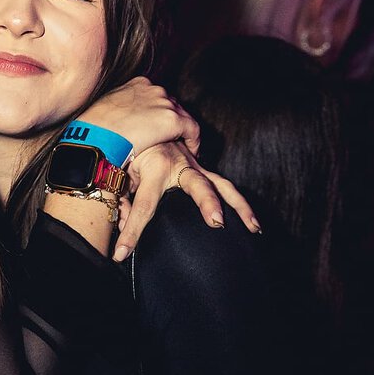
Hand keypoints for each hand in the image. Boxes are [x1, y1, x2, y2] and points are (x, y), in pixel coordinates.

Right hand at [78, 76, 199, 156]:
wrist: (95, 138)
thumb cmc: (93, 129)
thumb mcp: (105, 110)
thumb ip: (119, 111)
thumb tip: (120, 124)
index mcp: (137, 84)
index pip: (156, 97)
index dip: (159, 113)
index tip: (156, 127)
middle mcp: (153, 89)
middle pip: (171, 105)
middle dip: (170, 121)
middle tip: (169, 139)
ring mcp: (164, 103)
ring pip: (183, 117)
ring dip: (181, 132)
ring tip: (179, 147)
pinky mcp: (173, 120)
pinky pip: (192, 130)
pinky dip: (194, 141)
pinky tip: (191, 152)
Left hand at [113, 141, 261, 260]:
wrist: (141, 121)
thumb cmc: (128, 149)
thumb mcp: (119, 174)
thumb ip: (120, 202)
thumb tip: (123, 227)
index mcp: (154, 168)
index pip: (142, 207)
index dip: (132, 232)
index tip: (122, 253)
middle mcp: (179, 165)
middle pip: (198, 185)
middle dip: (208, 202)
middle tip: (217, 221)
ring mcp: (195, 166)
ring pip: (222, 185)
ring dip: (240, 206)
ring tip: (254, 228)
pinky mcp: (201, 168)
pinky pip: (223, 184)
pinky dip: (238, 201)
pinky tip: (251, 222)